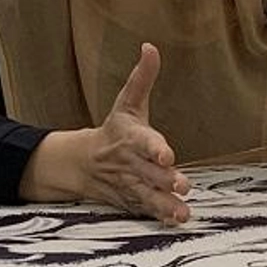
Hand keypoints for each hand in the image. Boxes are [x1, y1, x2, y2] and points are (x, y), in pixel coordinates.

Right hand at [81, 43, 190, 223]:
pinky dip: (159, 216)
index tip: (167, 154)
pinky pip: (146, 209)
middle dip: (165, 179)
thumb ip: (142, 77)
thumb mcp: (127, 102)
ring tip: (182, 210)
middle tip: (183, 183)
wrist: (83, 163)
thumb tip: (150, 47)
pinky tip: (176, 220)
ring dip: (165, 203)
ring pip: (148, 195)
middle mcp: (130, 162)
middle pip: (148, 172)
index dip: (154, 148)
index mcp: (130, 137)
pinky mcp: (132, 200)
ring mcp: (130, 184)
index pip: (143, 141)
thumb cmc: (114, 129)